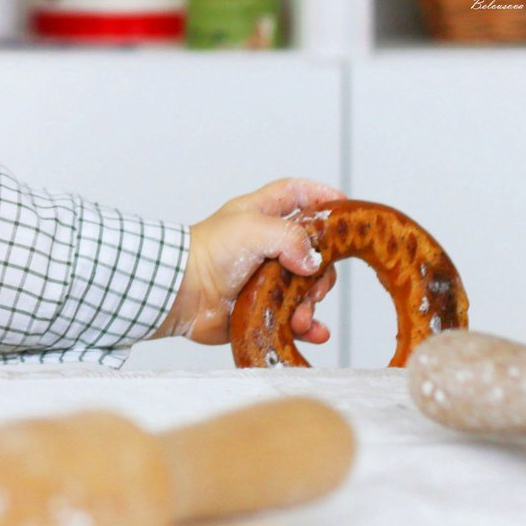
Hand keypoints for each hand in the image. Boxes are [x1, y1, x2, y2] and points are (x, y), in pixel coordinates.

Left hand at [163, 178, 344, 346]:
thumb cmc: (206, 252)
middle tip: (314, 282)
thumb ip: (291, 237)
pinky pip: (293, 317)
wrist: (181, 293)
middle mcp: (264, 244)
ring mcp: (263, 277)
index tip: (343, 207)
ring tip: (300, 315)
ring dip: (311, 303)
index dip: (320, 196)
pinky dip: (308, 326)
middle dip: (322, 269)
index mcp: (259, 214)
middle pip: (312, 250)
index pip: (295, 194)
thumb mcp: (252, 228)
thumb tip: (312, 263)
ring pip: (306, 288)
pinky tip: (312, 331)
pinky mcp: (260, 307)